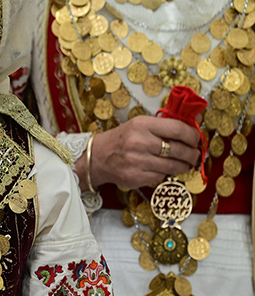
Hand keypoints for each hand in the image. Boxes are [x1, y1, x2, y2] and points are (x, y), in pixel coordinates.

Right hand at [80, 116, 200, 190]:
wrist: (98, 156)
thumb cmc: (123, 139)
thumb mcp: (142, 124)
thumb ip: (168, 123)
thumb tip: (197, 118)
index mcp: (142, 125)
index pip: (179, 129)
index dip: (193, 135)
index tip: (196, 139)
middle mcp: (139, 142)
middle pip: (180, 150)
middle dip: (192, 154)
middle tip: (193, 154)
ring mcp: (137, 161)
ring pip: (173, 166)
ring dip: (183, 166)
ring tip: (184, 163)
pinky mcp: (135, 177)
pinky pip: (161, 177)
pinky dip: (166, 173)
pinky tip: (163, 169)